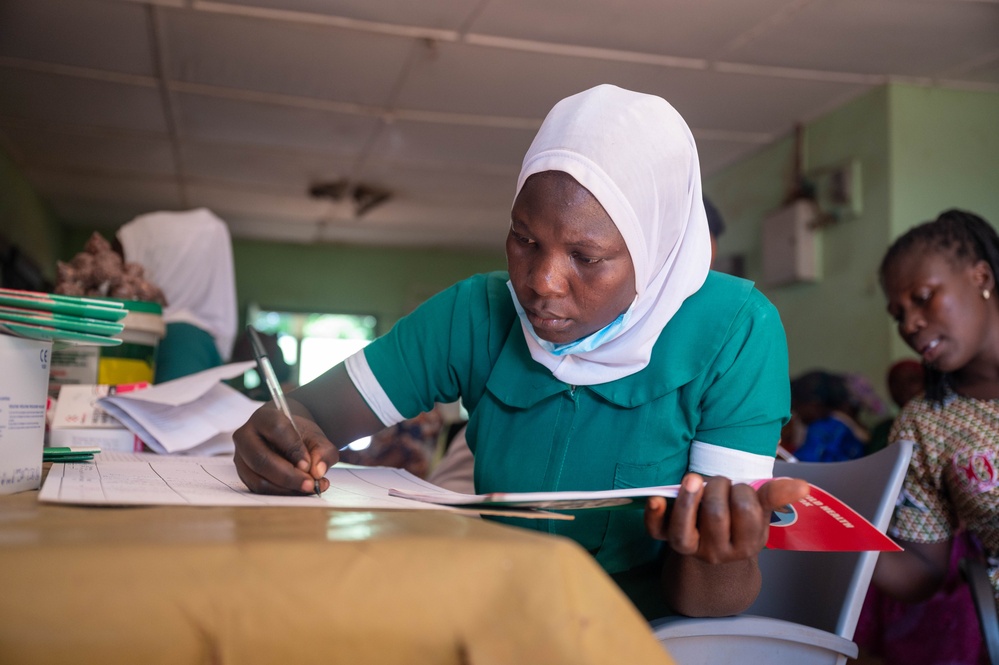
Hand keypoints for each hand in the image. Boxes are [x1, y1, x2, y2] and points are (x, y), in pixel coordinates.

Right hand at [233, 403, 339, 494]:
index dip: (293, 450)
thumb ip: (322, 451)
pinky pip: (259, 490)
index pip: (276, 430)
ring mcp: (241, 458)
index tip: (308, 466)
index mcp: (264, 418)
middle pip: (262, 460)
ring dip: (286, 489)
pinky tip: (299, 490)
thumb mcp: (316, 438)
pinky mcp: (244, 475)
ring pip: (259, 480)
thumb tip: (318, 471)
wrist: (285, 438)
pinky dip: (281, 494)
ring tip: (309, 487)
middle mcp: (246, 436)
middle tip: (311, 484)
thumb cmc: (299, 435)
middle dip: (289, 476)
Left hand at [644, 474, 809, 563]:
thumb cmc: (738, 523)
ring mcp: (690, 547)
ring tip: (694, 478)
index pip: (747, 513)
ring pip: (684, 527)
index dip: (744, 492)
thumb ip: (775, 496)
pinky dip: (654, 514)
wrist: (714, 553)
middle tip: (720, 480)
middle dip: (718, 487)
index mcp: (745, 544)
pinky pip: (656, 531)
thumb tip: (802, 486)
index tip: (742, 487)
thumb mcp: (760, 513)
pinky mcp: (666, 539)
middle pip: (716, 515)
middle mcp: (717, 551)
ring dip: (688, 498)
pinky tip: (656, 498)